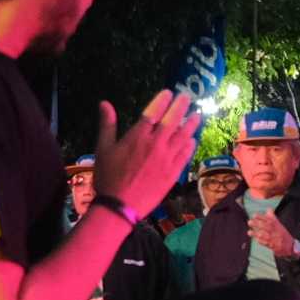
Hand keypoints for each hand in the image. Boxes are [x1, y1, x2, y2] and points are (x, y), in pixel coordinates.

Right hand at [93, 91, 203, 220]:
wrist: (119, 206)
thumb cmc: (108, 177)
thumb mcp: (103, 149)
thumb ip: (107, 125)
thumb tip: (104, 103)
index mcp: (137, 136)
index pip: (153, 112)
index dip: (162, 101)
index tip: (169, 93)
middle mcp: (155, 144)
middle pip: (172, 121)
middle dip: (181, 107)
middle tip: (188, 98)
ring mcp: (166, 159)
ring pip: (183, 137)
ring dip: (190, 125)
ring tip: (197, 115)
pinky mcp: (173, 174)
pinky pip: (184, 156)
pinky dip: (190, 146)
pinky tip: (193, 141)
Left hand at [253, 208, 299, 260]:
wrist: (290, 246)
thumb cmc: (282, 234)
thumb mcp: (279, 225)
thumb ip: (273, 217)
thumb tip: (269, 209)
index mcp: (276, 225)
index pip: (268, 219)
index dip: (261, 217)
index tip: (254, 215)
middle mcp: (275, 231)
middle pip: (265, 226)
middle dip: (257, 224)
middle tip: (249, 222)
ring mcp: (274, 238)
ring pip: (264, 235)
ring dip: (256, 233)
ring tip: (249, 232)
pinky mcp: (272, 246)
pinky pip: (265, 243)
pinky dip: (260, 241)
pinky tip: (256, 239)